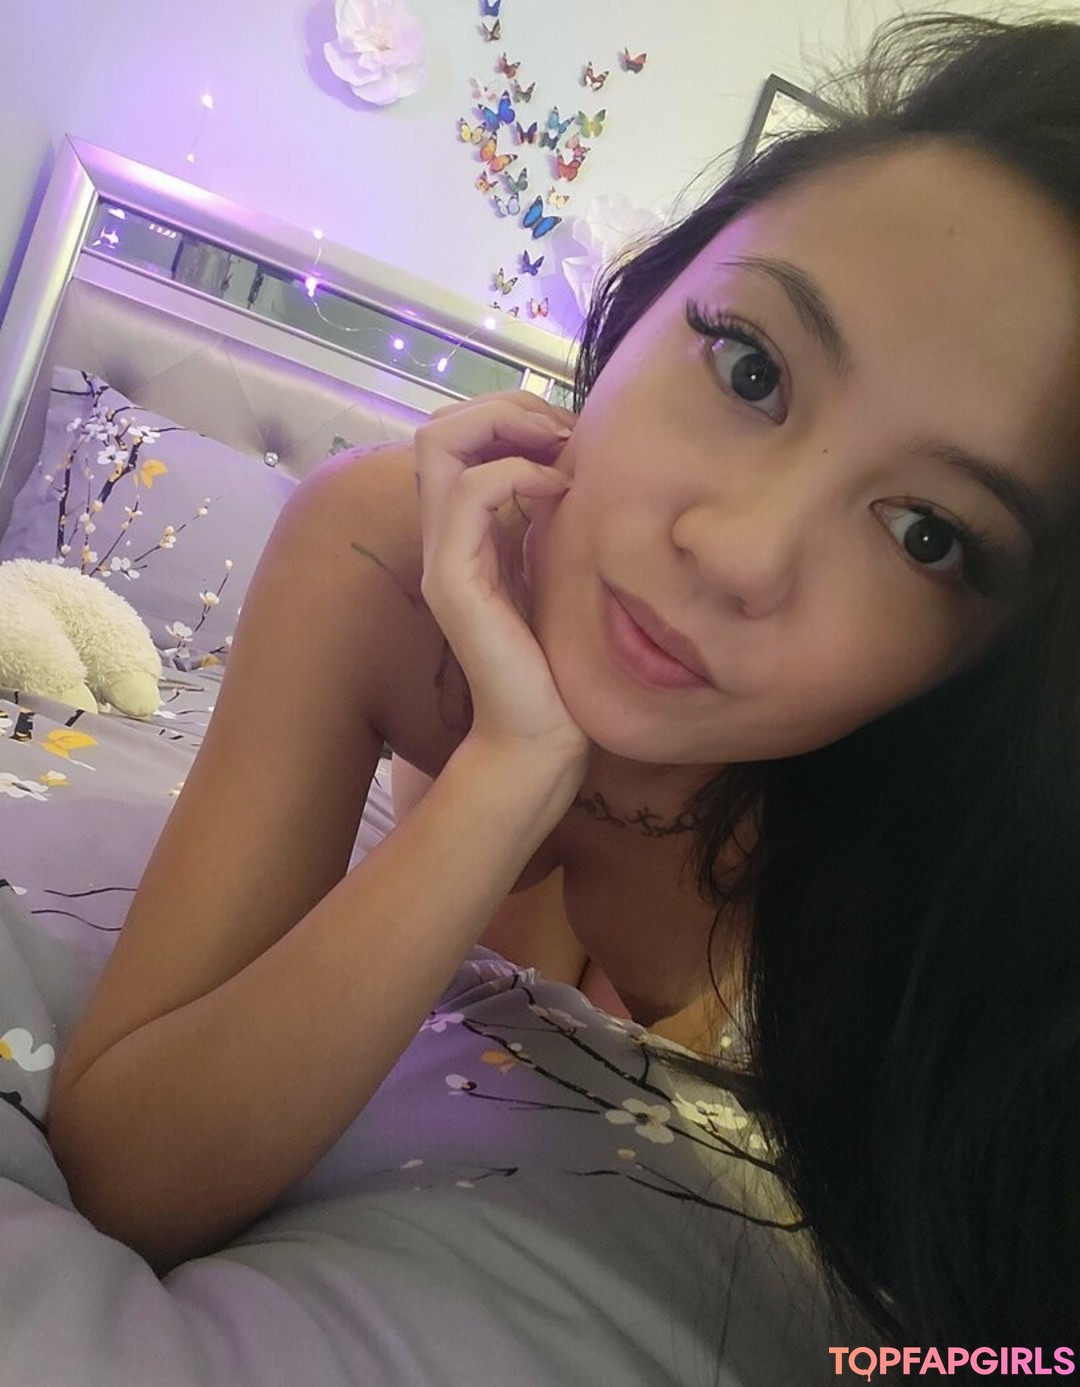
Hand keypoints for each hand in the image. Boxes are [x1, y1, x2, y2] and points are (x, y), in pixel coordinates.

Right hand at [415, 391, 588, 772]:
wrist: (539, 734)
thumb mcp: (554, 569)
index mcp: (465, 531)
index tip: (567, 435)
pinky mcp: (455, 581)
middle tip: (561, 430)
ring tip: (559, 450)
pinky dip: (518, 473)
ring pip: (438, 443)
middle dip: (503, 407)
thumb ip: (547, 521)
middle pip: (437, 428)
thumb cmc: (556, 660)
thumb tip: (573, 462)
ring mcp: (442, 557)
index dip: (508, 415)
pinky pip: (469, 493)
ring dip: (506, 426)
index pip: (456, 437)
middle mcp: (443, 536)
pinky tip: (561, 491)